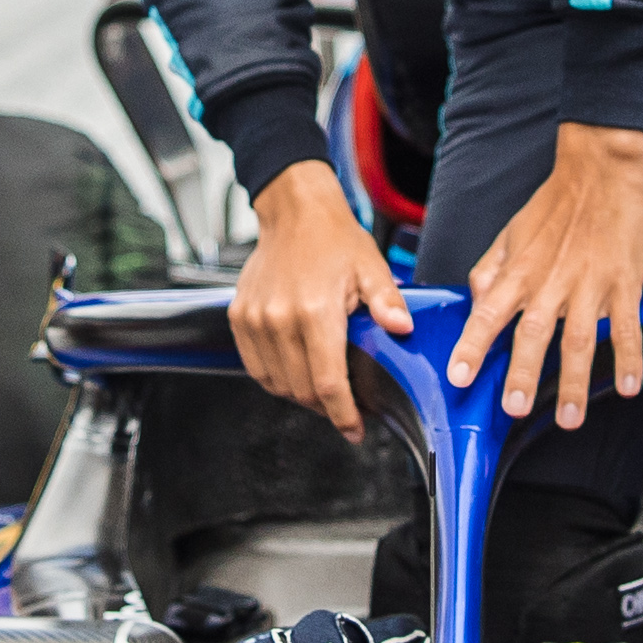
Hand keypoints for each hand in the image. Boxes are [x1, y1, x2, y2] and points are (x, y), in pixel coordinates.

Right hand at [233, 167, 411, 439]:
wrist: (293, 212)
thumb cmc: (334, 238)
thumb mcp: (371, 266)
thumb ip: (387, 301)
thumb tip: (403, 329)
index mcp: (315, 311)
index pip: (328, 383)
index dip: (343, 415)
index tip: (355, 431)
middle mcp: (279, 319)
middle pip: (302, 390)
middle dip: (326, 408)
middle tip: (347, 407)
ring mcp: (254, 320)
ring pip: (276, 384)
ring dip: (301, 395)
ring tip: (323, 392)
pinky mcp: (239, 318)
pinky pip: (256, 367)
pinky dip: (276, 379)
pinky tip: (297, 374)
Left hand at [446, 126, 642, 426]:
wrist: (600, 170)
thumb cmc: (554, 204)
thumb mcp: (511, 233)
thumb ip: (491, 270)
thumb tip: (475, 300)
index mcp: (519, 271)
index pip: (488, 313)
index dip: (472, 346)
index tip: (458, 376)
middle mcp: (550, 281)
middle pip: (534, 333)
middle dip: (524, 373)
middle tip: (515, 408)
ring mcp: (589, 284)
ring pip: (580, 339)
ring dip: (576, 381)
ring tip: (571, 418)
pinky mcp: (624, 282)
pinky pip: (626, 326)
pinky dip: (629, 357)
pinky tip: (628, 386)